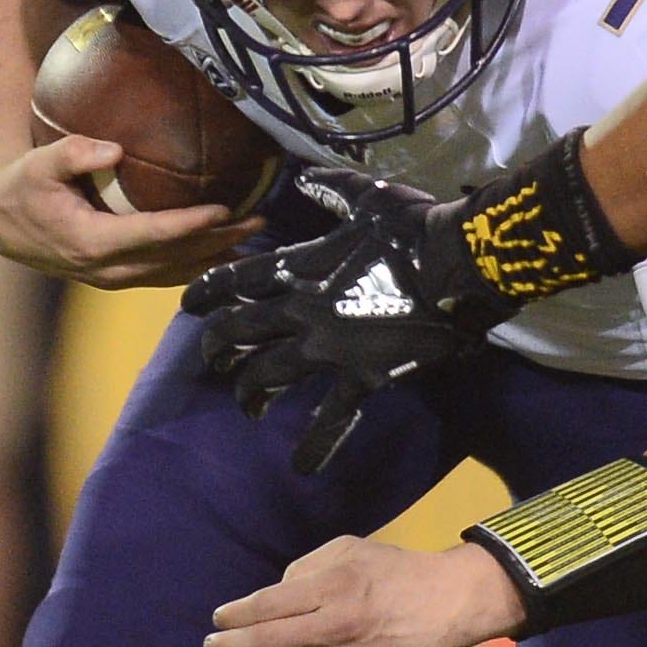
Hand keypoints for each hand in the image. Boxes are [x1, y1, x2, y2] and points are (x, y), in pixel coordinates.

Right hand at [0, 133, 258, 287]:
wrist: (2, 223)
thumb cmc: (23, 185)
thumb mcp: (39, 163)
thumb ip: (72, 153)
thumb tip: (114, 148)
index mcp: (90, 241)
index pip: (152, 234)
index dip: (190, 224)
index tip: (224, 210)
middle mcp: (106, 268)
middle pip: (174, 259)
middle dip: (218, 242)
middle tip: (259, 221)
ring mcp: (114, 277)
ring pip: (175, 273)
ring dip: (215, 258)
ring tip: (254, 239)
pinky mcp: (119, 277)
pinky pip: (166, 275)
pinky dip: (198, 265)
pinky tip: (225, 252)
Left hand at [186, 169, 509, 471]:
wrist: (459, 265)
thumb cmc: (416, 227)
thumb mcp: (369, 196)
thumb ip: (331, 189)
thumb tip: (304, 179)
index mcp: (301, 266)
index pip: (236, 281)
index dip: (206, 294)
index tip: (188, 308)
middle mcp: (303, 310)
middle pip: (240, 332)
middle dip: (219, 349)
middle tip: (214, 361)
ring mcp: (328, 348)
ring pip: (269, 375)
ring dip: (250, 392)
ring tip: (246, 406)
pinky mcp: (361, 376)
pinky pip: (330, 418)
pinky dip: (314, 445)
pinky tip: (300, 466)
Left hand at [208, 539, 521, 646]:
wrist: (450, 603)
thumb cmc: (395, 570)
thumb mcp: (351, 549)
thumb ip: (307, 567)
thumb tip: (271, 594)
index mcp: (336, 587)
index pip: (268, 606)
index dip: (236, 614)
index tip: (218, 618)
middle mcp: (340, 625)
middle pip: (268, 644)